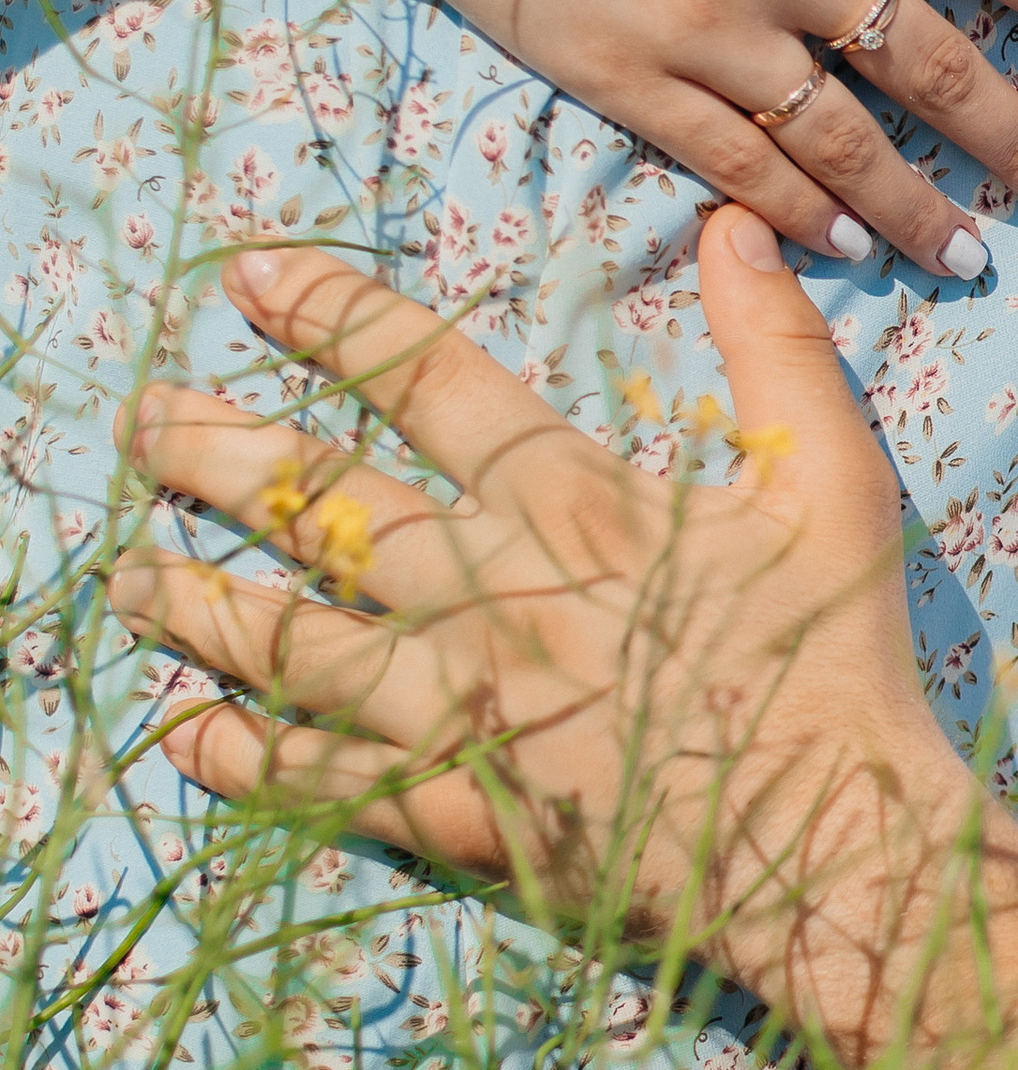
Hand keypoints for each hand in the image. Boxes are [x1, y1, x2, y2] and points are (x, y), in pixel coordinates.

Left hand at [114, 223, 1017, 1069]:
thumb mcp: (832, 484)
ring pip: (289, 637)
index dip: (334, 320)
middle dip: (217, 451)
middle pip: (320, 503)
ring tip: (127, 572)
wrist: (833, 844)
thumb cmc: (838, 660)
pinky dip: (244, 756)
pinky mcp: (455, 808)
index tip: (247, 273)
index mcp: (574, 503)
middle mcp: (488, 591)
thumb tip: (731, 225)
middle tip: (140, 417)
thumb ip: (776, 351)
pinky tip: (184, 732)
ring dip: (197, 598)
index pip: (429, 383)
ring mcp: (459, 705)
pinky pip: (320, 779)